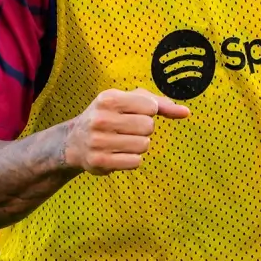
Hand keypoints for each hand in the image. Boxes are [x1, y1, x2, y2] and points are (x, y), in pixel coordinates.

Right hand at [64, 88, 190, 174]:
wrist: (75, 141)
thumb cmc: (108, 116)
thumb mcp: (128, 102)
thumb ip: (159, 104)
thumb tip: (186, 112)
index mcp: (108, 98)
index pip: (150, 106)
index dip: (148, 112)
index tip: (134, 113)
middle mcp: (101, 118)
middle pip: (148, 127)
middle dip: (144, 130)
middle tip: (128, 129)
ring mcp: (98, 141)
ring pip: (143, 145)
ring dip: (139, 145)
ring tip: (123, 141)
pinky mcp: (100, 161)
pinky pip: (135, 161)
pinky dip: (132, 159)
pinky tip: (119, 153)